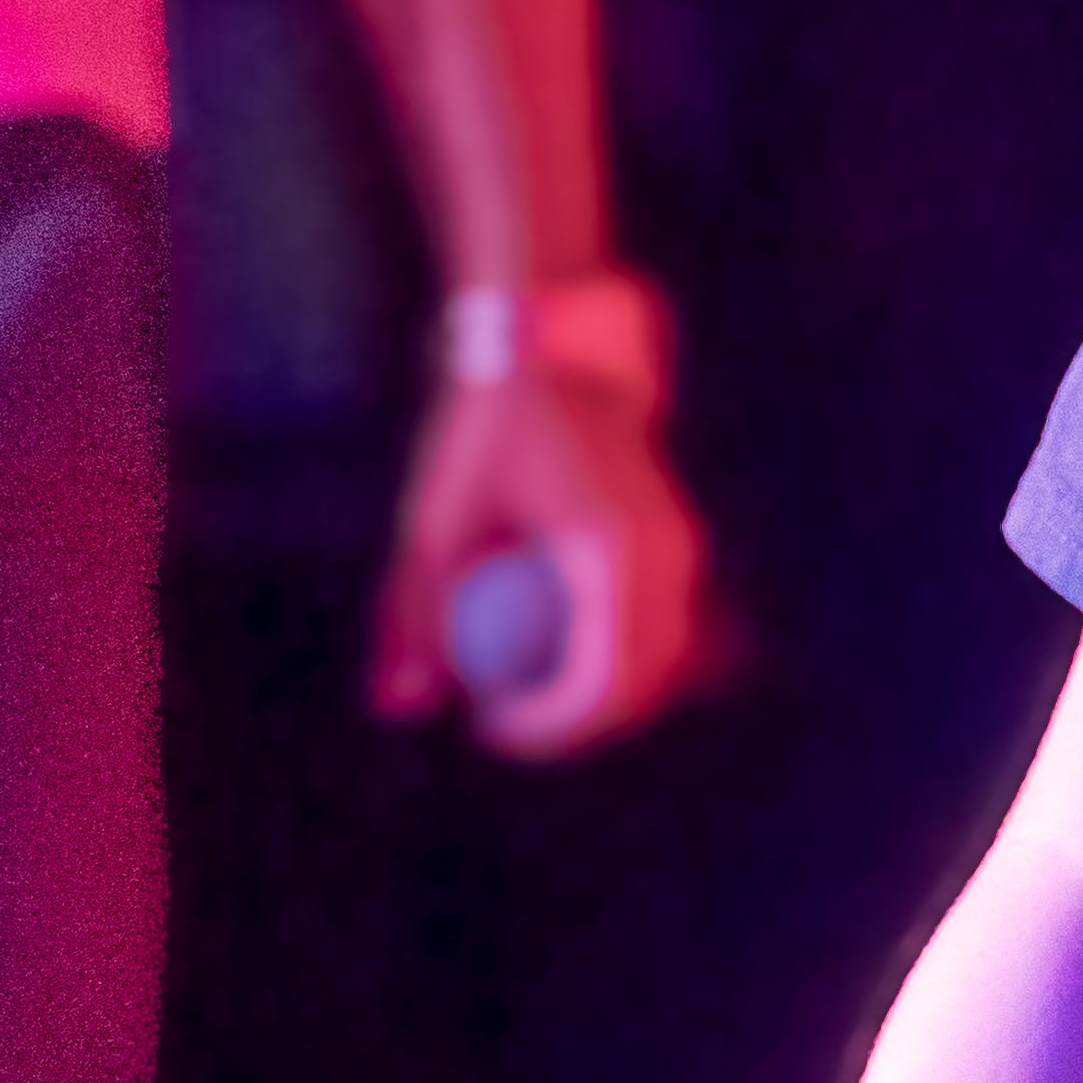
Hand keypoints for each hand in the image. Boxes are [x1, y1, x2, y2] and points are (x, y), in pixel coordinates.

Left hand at [370, 355, 718, 754]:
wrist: (560, 354)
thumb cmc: (486, 431)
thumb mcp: (435, 521)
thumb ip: (416, 616)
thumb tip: (400, 710)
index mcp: (608, 553)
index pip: (601, 683)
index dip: (548, 728)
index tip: (488, 726)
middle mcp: (663, 556)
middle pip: (640, 685)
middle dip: (576, 723)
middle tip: (504, 720)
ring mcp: (682, 549)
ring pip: (662, 662)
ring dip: (600, 692)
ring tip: (526, 687)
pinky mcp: (679, 543)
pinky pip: (662, 629)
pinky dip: (618, 657)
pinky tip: (554, 648)